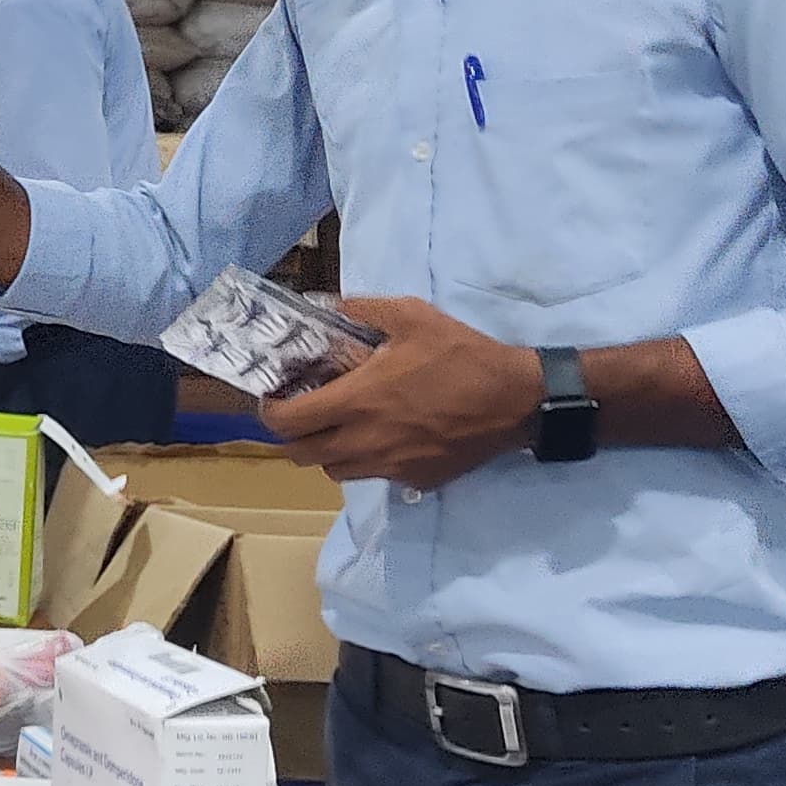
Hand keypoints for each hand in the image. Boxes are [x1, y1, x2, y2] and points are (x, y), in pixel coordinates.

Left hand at [255, 296, 540, 490]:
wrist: (515, 400)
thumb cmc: (461, 356)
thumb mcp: (412, 316)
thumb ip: (364, 310)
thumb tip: (332, 305)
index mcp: (356, 401)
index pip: (287, 423)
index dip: (270, 413)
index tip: (276, 397)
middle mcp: (364, 442)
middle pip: (301, 456)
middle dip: (293, 436)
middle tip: (303, 412)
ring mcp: (389, 466)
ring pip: (335, 470)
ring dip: (327, 451)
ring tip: (342, 425)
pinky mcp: (414, 480)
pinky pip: (374, 476)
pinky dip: (367, 460)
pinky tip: (385, 436)